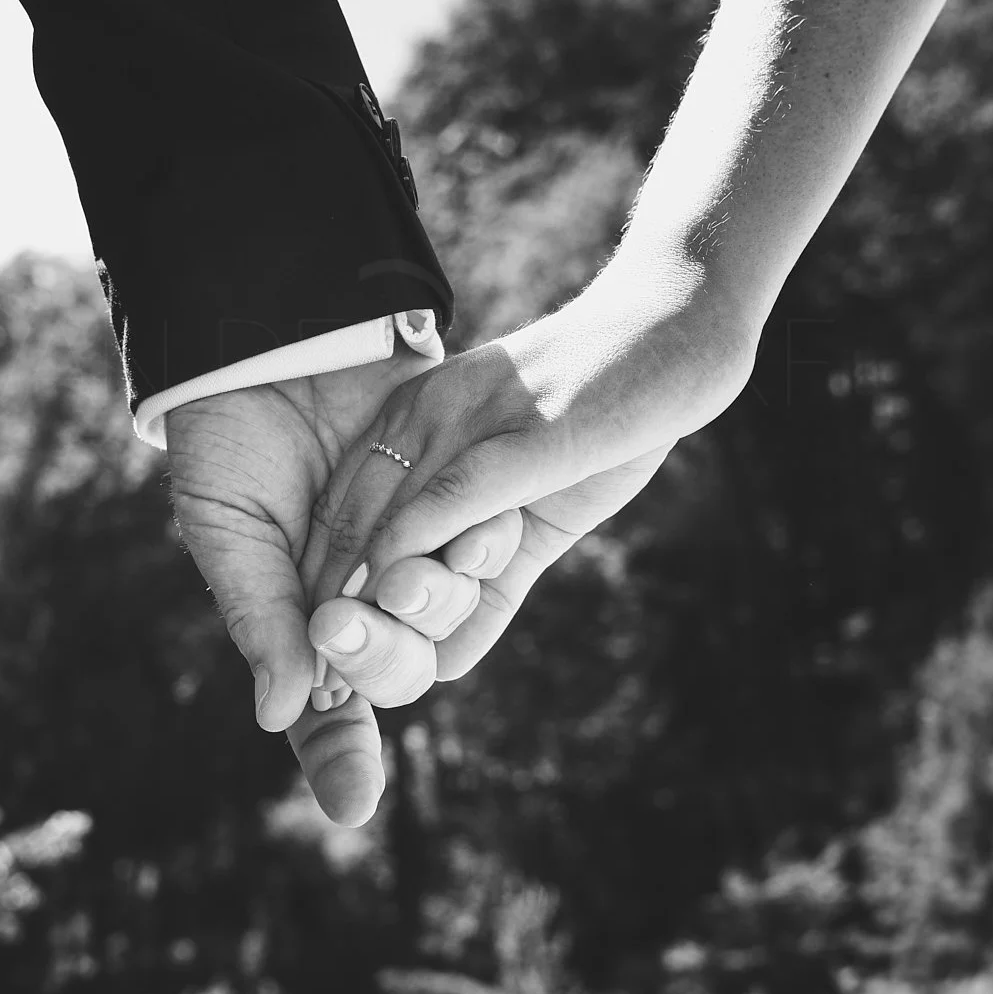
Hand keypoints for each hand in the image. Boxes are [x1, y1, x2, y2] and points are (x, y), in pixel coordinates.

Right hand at [166, 345, 438, 826]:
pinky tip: (479, 537)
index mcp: (301, 620)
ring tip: (416, 573)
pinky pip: (484, 548)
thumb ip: (260, 617)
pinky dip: (481, 552)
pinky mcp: (457, 501)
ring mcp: (414, 552)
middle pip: (399, 670)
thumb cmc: (229, 440)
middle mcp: (365, 600)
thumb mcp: (226, 530)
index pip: (326, 713)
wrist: (275, 338)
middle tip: (347, 616)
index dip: (341, 760)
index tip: (353, 801)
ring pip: (447, 617)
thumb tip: (282, 714)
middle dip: (386, 656)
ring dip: (439, 604)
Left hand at [298, 254, 753, 689]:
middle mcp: (428, 415)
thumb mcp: (534, 481)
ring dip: (362, 595)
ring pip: (392, 520)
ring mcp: (476, 423)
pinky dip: (417, 551)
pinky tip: (395, 599)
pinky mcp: (529, 436)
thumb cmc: (612, 406)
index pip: (344, 507)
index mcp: (418, 415)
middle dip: (329, 600)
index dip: (323, 581)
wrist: (678, 327)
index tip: (317, 648)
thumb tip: (448, 648)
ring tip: (337, 645)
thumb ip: (491, 551)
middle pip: (351, 521)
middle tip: (314, 666)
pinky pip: (453, 498)